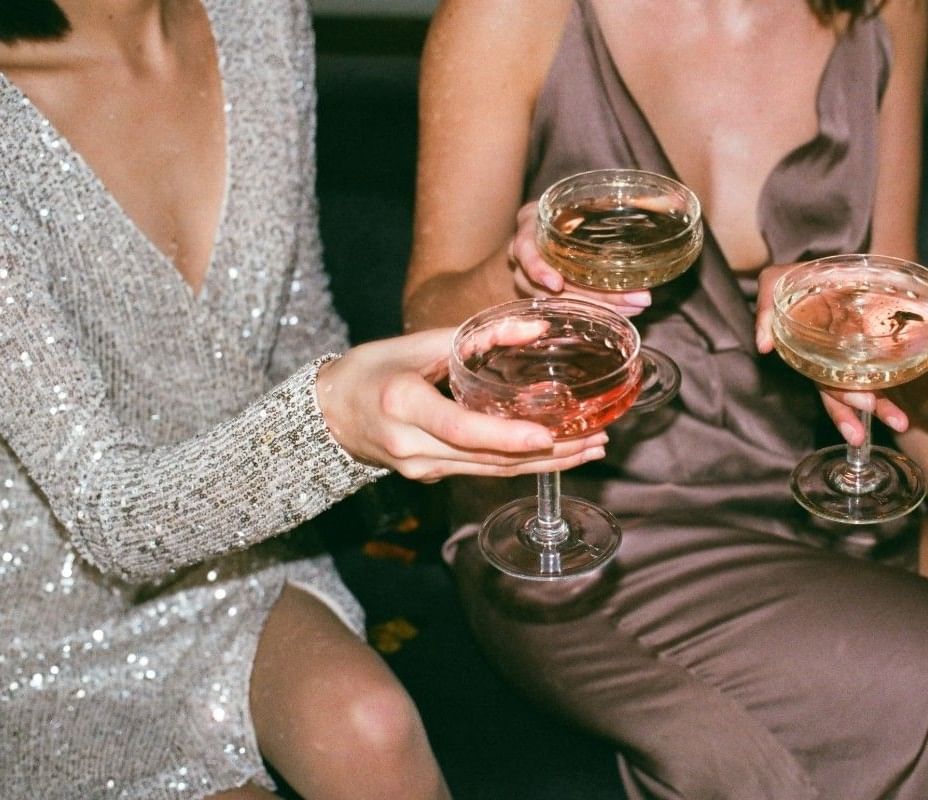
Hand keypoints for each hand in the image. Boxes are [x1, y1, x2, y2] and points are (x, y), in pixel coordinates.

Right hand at [315, 328, 607, 482]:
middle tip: (595, 440)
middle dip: (547, 454)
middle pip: (487, 459)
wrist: (328, 414)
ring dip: (544, 465)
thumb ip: (477, 336)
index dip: (504, 436)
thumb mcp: (417, 343)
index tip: (546, 436)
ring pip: (490, 472)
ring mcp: (420, 468)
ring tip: (589, 449)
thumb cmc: (370, 369)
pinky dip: (520, 464)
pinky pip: (481, 471)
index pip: (460, 428)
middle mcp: (411, 446)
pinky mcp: (430, 476)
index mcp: (402, 404)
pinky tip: (555, 454)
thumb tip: (536, 327)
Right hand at [507, 201, 651, 315]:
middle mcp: (526, 256)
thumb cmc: (572, 209)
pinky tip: (621, 315)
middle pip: (549, 286)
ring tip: (634, 307)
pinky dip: (593, 313)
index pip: (524, 251)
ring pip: (559, 304)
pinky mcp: (547, 296)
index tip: (557, 284)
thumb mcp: (589, 199)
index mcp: (530, 227)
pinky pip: (566, 311)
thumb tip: (675, 199)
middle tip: (634, 300)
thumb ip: (625, 201)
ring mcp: (532, 281)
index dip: (538, 269)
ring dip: (598, 308)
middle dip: (593, 297)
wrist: (558, 224)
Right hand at [755, 263, 927, 445]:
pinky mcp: (843, 371)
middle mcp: (822, 314)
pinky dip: (854, 414)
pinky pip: (838, 394)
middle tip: (865, 403)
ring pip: (821, 379)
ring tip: (872, 429)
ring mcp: (829, 346)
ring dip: (844, 407)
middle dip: (831, 381)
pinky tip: (877, 429)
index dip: (766, 312)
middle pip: (801, 347)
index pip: (778, 285)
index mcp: (831, 282)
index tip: (766, 345)